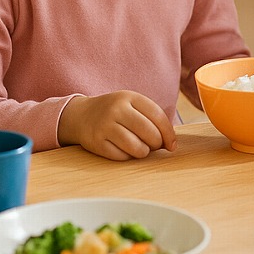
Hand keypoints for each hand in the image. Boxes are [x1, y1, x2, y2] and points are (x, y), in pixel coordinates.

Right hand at [60, 91, 177, 159]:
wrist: (81, 115)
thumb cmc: (116, 113)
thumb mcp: (132, 106)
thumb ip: (152, 119)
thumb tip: (171, 144)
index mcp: (129, 97)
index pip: (158, 116)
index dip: (169, 133)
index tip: (171, 145)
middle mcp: (116, 109)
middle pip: (149, 133)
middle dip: (156, 144)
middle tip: (153, 146)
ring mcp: (105, 126)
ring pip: (137, 148)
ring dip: (143, 152)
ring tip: (140, 148)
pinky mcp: (96, 142)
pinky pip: (122, 157)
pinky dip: (127, 157)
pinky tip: (124, 150)